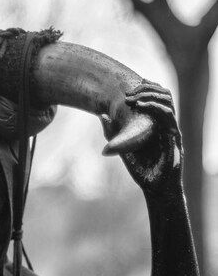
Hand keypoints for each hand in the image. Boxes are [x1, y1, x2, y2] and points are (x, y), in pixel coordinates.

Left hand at [101, 81, 181, 198]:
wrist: (154, 187)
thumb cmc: (141, 169)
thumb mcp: (123, 147)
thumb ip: (113, 133)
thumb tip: (102, 115)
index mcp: (155, 123)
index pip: (155, 97)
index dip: (144, 88)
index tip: (127, 90)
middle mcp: (165, 124)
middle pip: (163, 95)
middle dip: (146, 89)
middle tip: (128, 93)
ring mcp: (171, 130)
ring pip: (167, 102)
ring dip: (150, 96)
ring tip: (134, 99)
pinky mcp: (174, 139)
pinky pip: (168, 118)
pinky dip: (156, 109)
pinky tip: (142, 106)